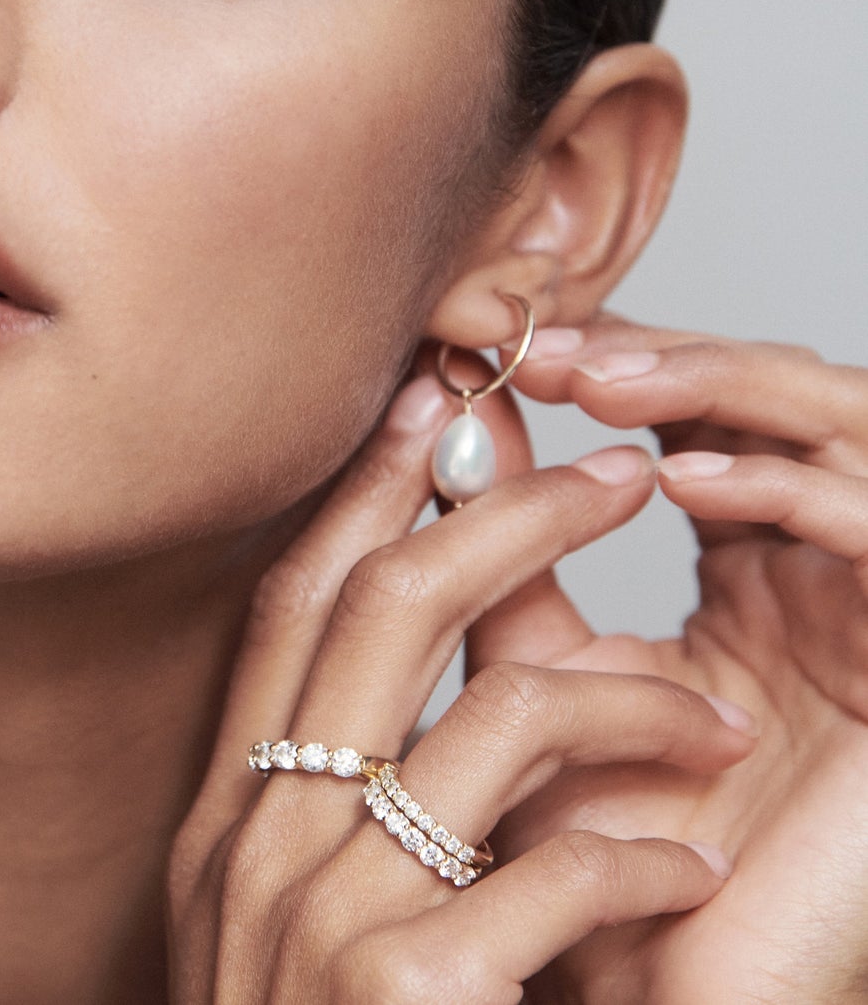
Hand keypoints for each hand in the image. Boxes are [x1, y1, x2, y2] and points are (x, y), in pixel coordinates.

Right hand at [167, 371, 751, 1003]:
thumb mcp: (295, 925)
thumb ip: (339, 807)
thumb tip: (436, 682)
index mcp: (230, 816)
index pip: (294, 604)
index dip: (366, 495)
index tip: (437, 412)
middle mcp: (261, 842)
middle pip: (386, 611)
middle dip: (510, 519)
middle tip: (615, 476)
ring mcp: (327, 916)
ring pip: (497, 716)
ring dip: (628, 697)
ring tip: (713, 711)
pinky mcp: (411, 996)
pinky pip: (559, 868)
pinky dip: (644, 852)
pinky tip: (686, 868)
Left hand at [474, 315, 867, 1004]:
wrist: (664, 989)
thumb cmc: (606, 842)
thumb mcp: (542, 674)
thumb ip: (505, 560)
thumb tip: (454, 431)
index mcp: (746, 571)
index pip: (698, 416)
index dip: (617, 363)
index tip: (505, 346)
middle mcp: (821, 576)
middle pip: (770, 401)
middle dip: (663, 356)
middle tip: (550, 344)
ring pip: (841, 427)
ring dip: (720, 386)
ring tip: (603, 381)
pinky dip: (787, 488)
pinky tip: (683, 478)